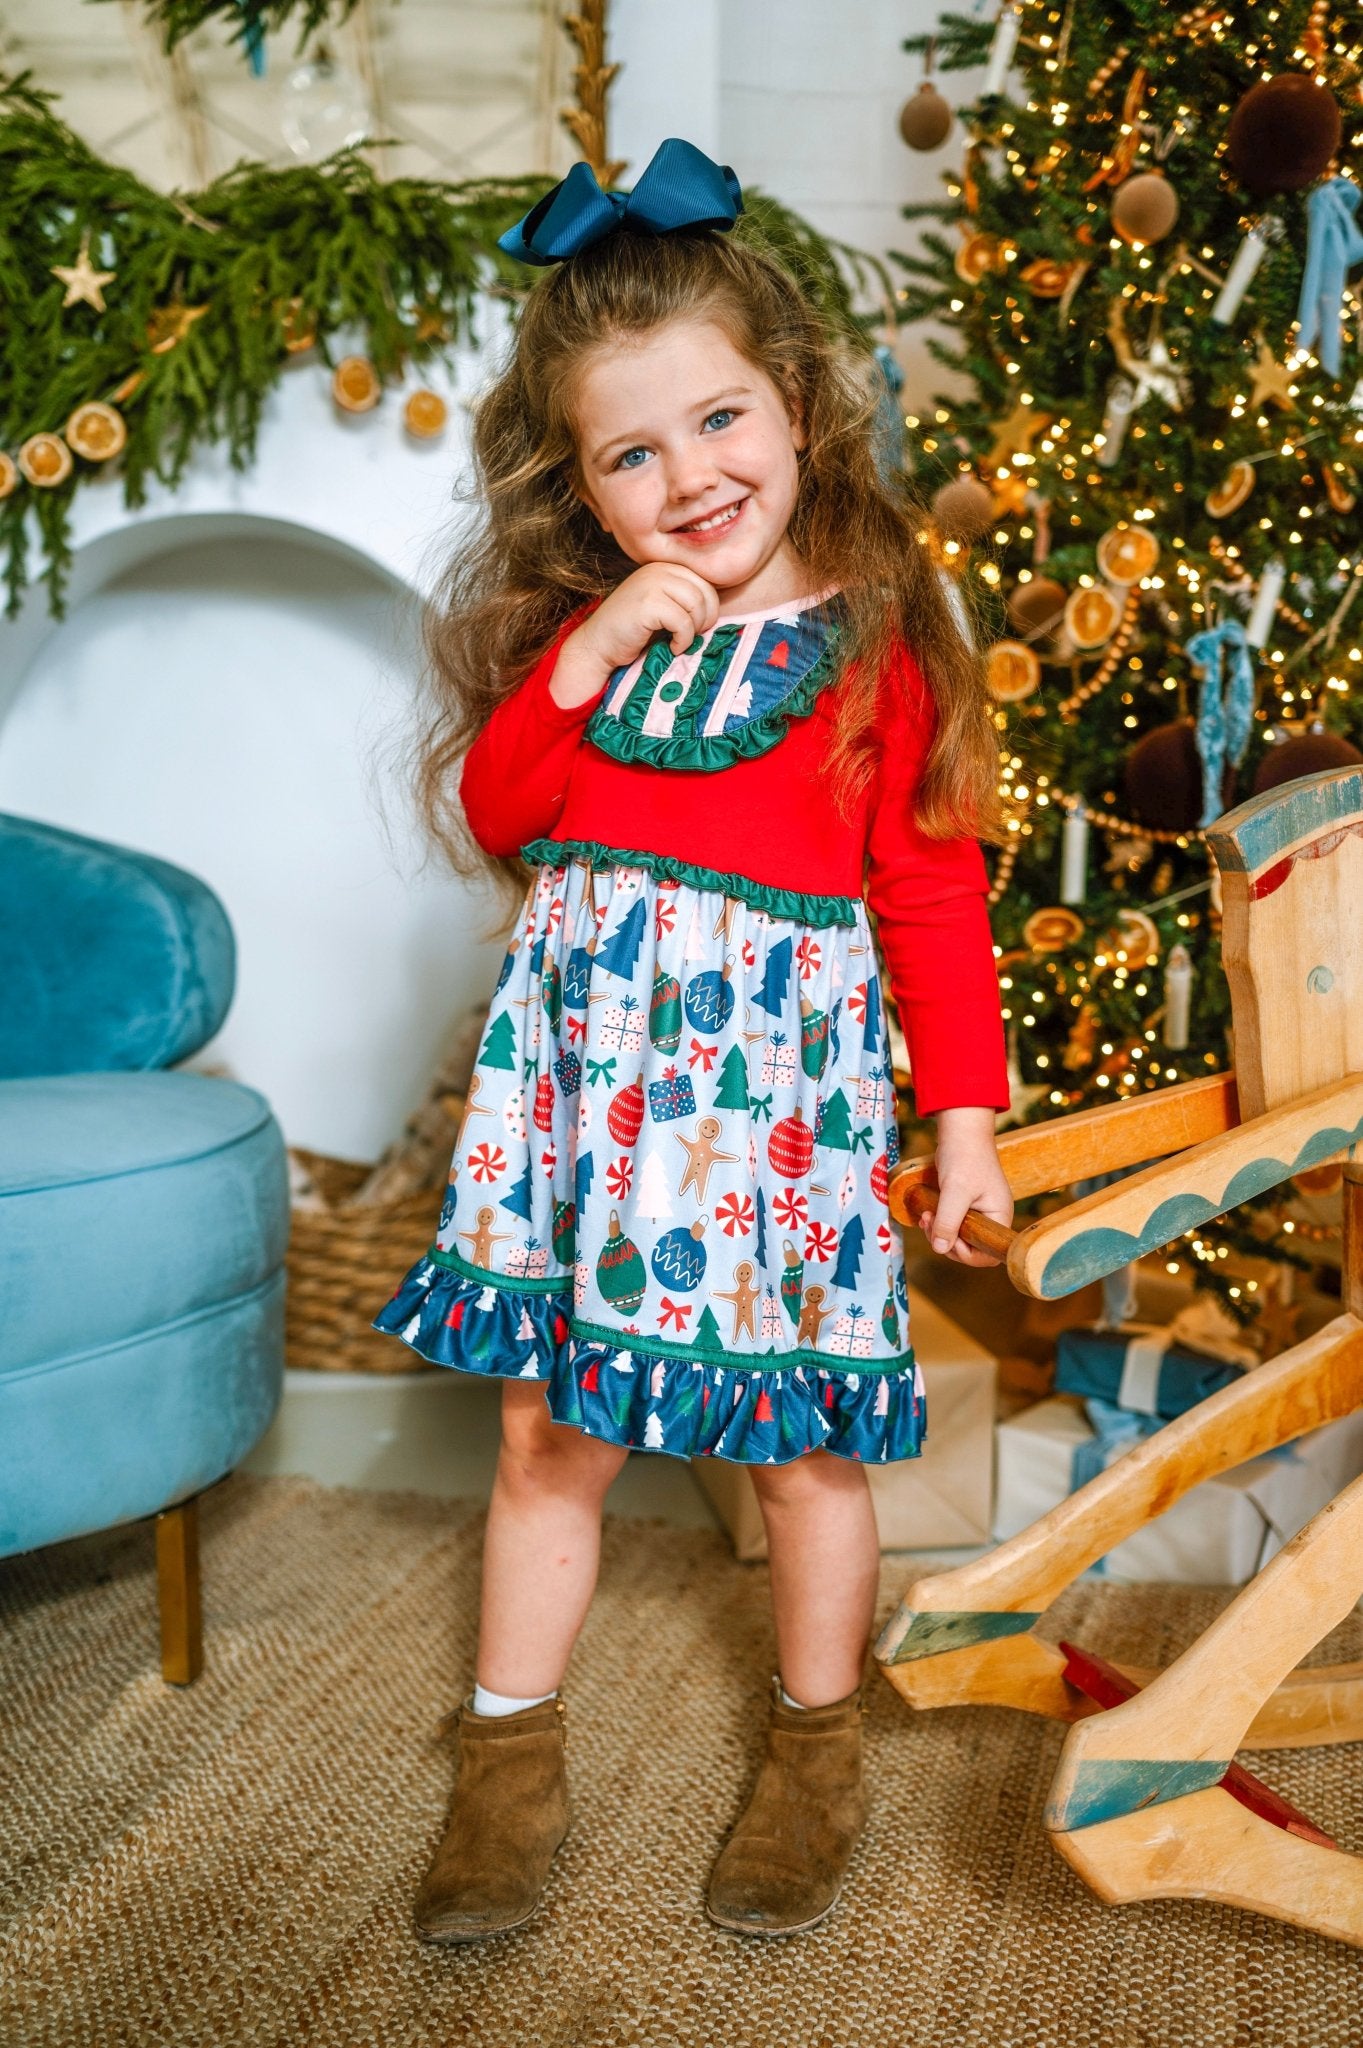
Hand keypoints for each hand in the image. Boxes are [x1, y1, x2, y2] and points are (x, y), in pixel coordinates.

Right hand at [551, 562, 719, 705]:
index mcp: (664, 567)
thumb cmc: (632, 631)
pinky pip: (683, 621)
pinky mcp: (648, 603)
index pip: (705, 582)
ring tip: (679, 641)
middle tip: (689, 637)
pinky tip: (672, 647)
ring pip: (697, 605)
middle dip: (704, 620)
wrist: (597, 645)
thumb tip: (718, 609)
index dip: (710, 609)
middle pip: (705, 592)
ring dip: (694, 630)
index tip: (696, 628)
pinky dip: (683, 639)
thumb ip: (684, 598)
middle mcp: (658, 569)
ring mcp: (652, 583)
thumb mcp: (662, 606)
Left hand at [915, 1105, 1012, 1268]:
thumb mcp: (955, 1191)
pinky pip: (952, 1224)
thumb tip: (940, 1249)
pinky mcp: (964, 1206)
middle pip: (969, 1248)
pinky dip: (938, 1222)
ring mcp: (978, 1212)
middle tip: (929, 1221)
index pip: (987, 1255)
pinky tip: (927, 1213)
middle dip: (946, 1240)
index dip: (965, 1254)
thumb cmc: (964, 1157)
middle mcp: (991, 1218)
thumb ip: (948, 1222)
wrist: (961, 1131)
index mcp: (999, 1217)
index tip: (946, 1238)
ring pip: (957, 1237)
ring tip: (926, 1215)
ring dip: (938, 1231)